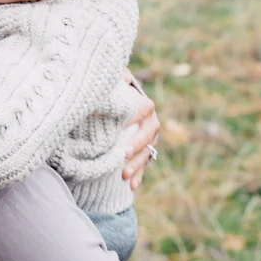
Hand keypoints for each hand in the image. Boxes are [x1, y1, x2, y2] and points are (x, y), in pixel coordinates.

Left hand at [122, 70, 159, 190]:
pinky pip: (143, 165)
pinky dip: (138, 176)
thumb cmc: (111, 92)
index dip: (135, 116)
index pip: (144, 108)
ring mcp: (148, 139)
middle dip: (137, 144)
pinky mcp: (143, 152)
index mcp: (143, 103)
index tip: (121, 123)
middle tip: (123, 153)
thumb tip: (121, 74)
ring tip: (123, 175)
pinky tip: (130, 186)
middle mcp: (149, 122)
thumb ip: (117, 77)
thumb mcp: (112, 82)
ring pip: (147, 152)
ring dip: (137, 164)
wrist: (113, 106)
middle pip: (149, 133)